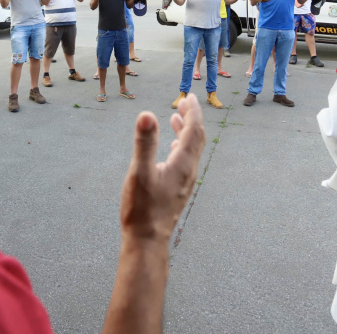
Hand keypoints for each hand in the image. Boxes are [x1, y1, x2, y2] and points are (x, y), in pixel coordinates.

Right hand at [119, 95, 205, 241]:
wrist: (147, 240)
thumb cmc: (142, 208)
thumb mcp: (139, 172)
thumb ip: (144, 143)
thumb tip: (147, 114)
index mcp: (183, 164)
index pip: (194, 131)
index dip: (192, 112)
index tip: (188, 96)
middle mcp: (188, 171)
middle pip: (197, 138)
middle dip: (192, 118)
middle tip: (184, 102)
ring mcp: (185, 181)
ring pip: (192, 150)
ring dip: (186, 131)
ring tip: (176, 119)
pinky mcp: (178, 189)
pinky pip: (186, 161)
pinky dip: (182, 146)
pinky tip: (173, 148)